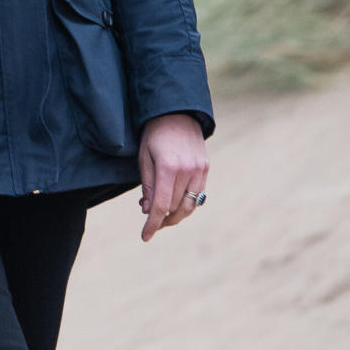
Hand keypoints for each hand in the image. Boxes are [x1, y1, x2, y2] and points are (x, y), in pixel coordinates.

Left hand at [138, 113, 208, 242]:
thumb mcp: (144, 158)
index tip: (145, 237)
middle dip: (162, 219)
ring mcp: (200, 169)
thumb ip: (147, 186)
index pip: (160, 205)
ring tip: (163, 216)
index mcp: (168, 167)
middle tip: (151, 222)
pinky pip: (198, 195)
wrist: (177, 112)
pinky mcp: (206, 168)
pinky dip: (186, 204)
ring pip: (189, 205)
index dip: (152, 224)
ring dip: (176, 215)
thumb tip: (147, 211)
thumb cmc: (154, 135)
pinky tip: (175, 203)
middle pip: (175, 208)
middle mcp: (187, 170)